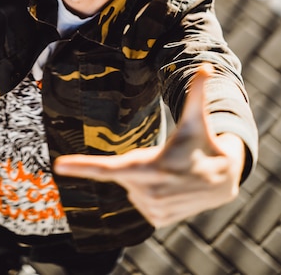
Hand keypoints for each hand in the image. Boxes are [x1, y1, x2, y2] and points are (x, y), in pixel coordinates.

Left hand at [54, 64, 244, 228]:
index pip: (111, 168)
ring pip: (129, 187)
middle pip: (121, 174)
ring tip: (169, 172)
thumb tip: (207, 65)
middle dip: (136, 163)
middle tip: (163, 158)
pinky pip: (139, 201)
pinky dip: (148, 191)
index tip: (59, 165)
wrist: (226, 178)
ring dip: (142, 178)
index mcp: (154, 167)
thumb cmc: (203, 141)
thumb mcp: (198, 117)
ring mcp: (154, 209)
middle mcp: (151, 192)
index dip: (84, 166)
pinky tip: (169, 186)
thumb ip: (198, 91)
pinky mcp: (157, 219)